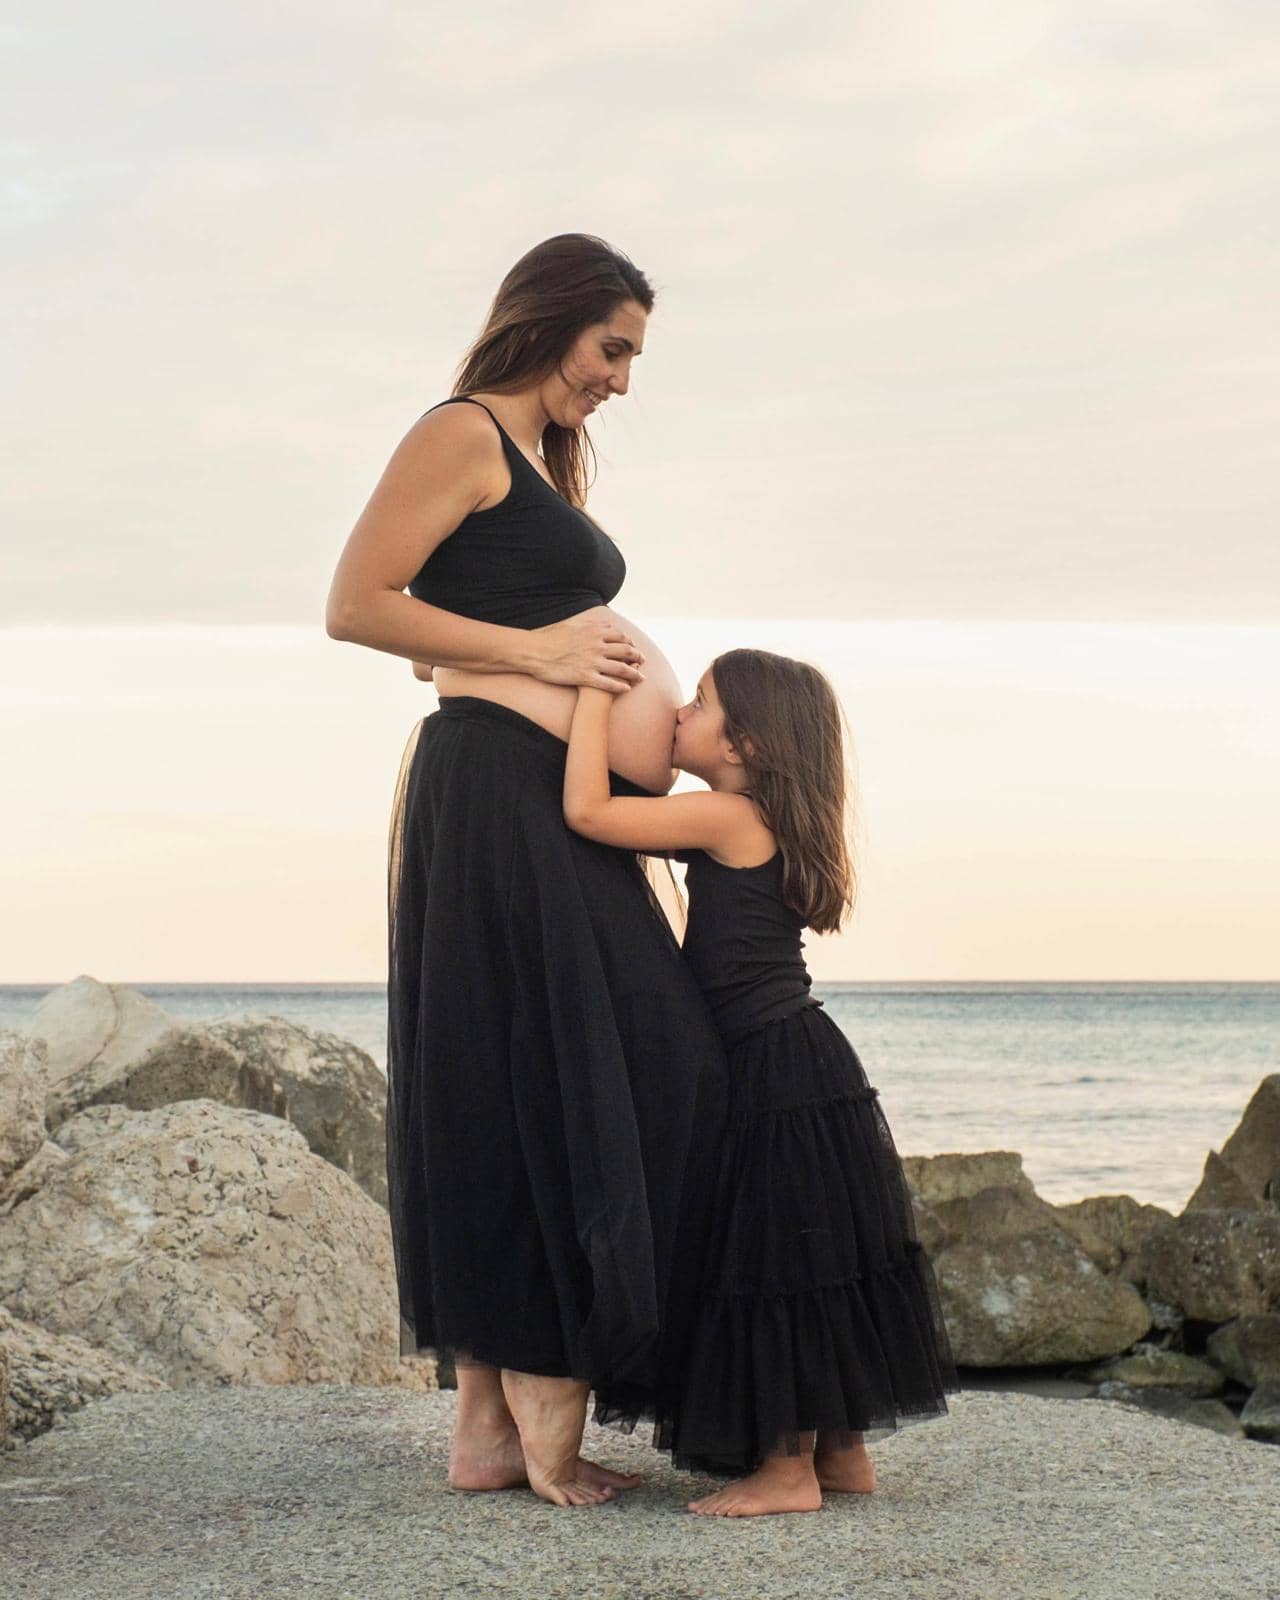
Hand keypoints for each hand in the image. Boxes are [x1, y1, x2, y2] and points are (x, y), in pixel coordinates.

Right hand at [528, 608, 645, 693]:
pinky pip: (608, 683)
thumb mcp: (572, 624)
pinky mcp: (585, 677)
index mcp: (594, 631)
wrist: (534, 651)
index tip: (634, 647)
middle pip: (626, 651)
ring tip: (641, 678)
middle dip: (638, 657)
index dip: (630, 642)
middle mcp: (597, 645)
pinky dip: (620, 687)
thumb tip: (603, 622)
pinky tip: (627, 690)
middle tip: (643, 662)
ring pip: (621, 668)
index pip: (621, 636)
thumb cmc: (549, 637)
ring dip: (634, 674)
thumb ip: (590, 623)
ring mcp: (592, 662)